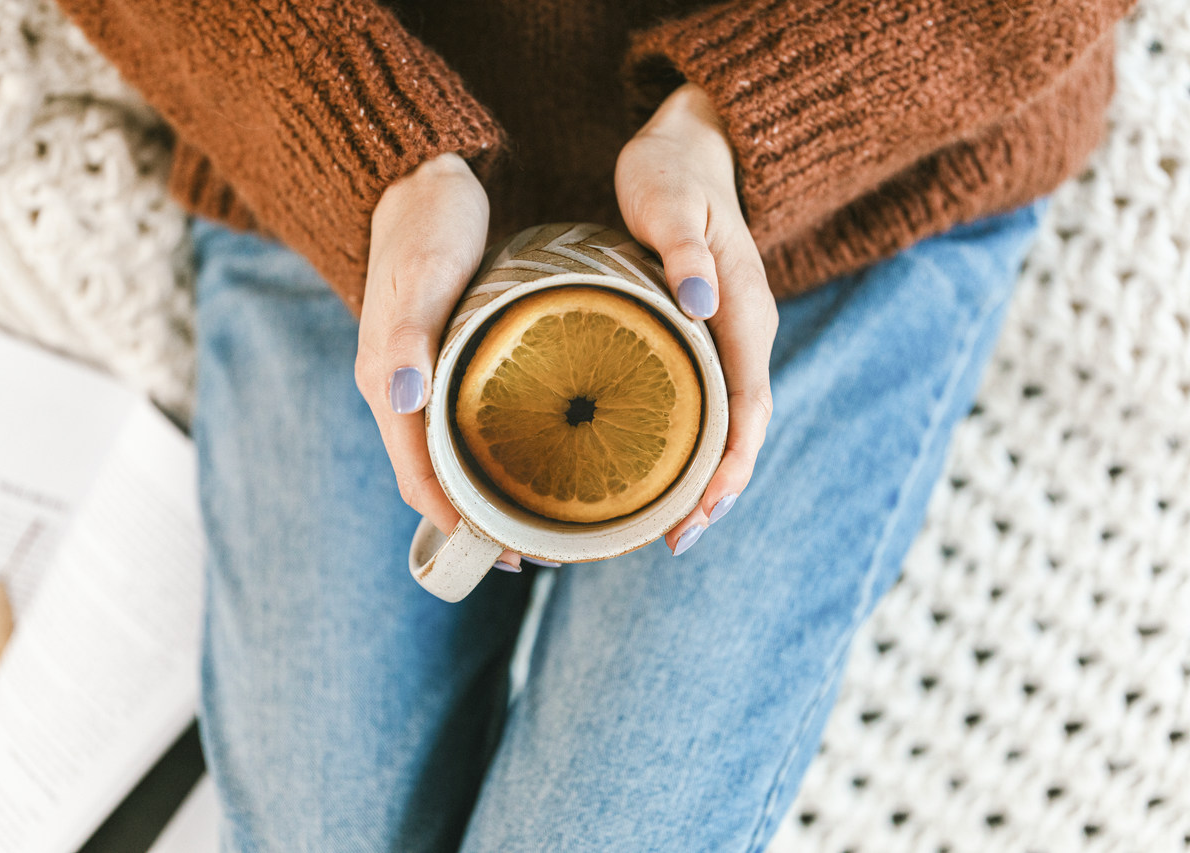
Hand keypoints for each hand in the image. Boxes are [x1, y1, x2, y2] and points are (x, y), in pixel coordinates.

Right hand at [355, 153, 523, 571]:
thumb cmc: (426, 224)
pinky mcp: (443, 359)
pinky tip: (531, 460)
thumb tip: (403, 401)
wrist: (423, 178)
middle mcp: (400, 391)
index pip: (419, 478)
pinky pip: (463, 425)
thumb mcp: (421, 274)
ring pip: (449, 458)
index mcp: (388, 383)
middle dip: (480, 524)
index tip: (508, 555)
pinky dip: (492, 457)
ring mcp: (421, 377)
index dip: (458, 524)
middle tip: (538, 551)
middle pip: (435, 480)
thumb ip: (406, 337)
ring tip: (540, 521)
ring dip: (488, 496)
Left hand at [615, 83, 778, 554]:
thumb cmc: (672, 173)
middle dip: (717, 491)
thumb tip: (700, 305)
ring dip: (705, 477)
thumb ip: (684, 253)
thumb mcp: (672, 202)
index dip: (731, 465)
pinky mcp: (702, 336)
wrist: (688, 147)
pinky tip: (657, 468)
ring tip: (670, 526)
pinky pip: (705, 403)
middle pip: (742, 432)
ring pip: (726, 424)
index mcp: (745, 314)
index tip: (702, 509)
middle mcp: (743, 335)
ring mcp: (726, 339)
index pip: (749, 408)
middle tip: (677, 540)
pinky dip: (689, 445)